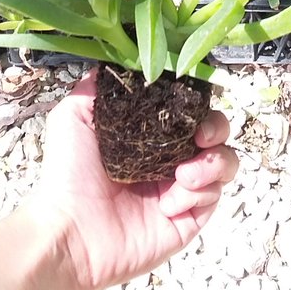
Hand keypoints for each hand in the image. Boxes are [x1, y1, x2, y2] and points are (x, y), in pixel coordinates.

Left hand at [29, 69, 238, 289]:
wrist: (71, 232)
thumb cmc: (67, 174)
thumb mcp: (73, 116)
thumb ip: (98, 85)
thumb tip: (119, 57)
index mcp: (147, 134)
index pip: (187, 110)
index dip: (196, 102)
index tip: (193, 101)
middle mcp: (168, 159)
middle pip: (215, 133)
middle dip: (216, 128)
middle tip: (201, 136)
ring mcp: (181, 190)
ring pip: (223, 164)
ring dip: (212, 163)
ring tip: (184, 175)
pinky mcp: (188, 220)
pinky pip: (212, 199)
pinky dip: (198, 195)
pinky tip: (168, 202)